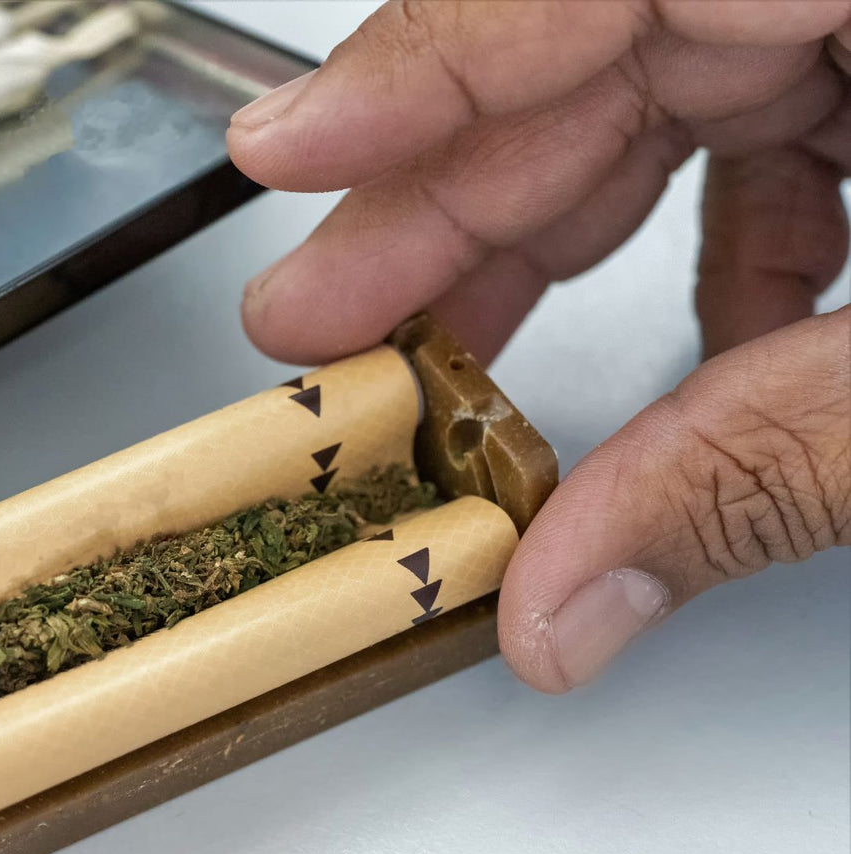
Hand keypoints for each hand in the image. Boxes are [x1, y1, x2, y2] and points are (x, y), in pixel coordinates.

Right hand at [228, 0, 850, 690]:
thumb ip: (755, 470)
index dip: (416, 68)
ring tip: (449, 362)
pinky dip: (714, 248)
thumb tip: (560, 601)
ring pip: (656, 95)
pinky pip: (767, 130)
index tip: (283, 151)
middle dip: (440, 205)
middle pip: (587, 53)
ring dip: (546, 242)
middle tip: (318, 319)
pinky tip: (703, 349)